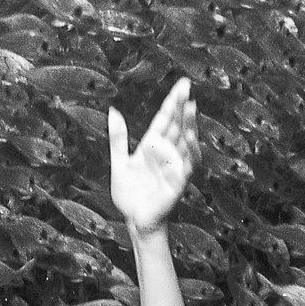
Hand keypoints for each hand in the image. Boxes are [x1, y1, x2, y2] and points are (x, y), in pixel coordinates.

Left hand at [108, 78, 200, 234]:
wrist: (134, 221)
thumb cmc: (129, 196)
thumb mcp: (119, 162)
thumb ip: (118, 138)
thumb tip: (113, 110)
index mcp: (152, 146)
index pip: (165, 119)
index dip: (172, 102)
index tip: (181, 84)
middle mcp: (167, 153)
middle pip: (177, 125)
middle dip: (182, 106)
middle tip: (187, 85)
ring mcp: (175, 166)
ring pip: (185, 141)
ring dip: (189, 124)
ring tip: (191, 106)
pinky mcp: (179, 181)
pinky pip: (188, 163)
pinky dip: (190, 150)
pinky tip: (189, 135)